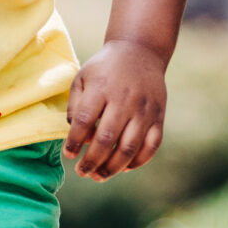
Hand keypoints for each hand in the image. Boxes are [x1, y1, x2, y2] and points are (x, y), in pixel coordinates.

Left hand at [65, 39, 167, 179]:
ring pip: (129, 147)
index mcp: (101, 88)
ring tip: (99, 176)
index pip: (85, 121)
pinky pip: (151, 146)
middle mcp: (124, 100)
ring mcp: (144, 110)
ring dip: (113, 167)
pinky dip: (138, 162)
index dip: (74, 142)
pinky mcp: (158, 117)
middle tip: (82, 172)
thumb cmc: (105, 69)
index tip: (68, 155)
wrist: (140, 51)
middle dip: (92, 161)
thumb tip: (77, 137)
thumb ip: (75, 106)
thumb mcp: (83, 77)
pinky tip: (124, 168)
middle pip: (107, 139)